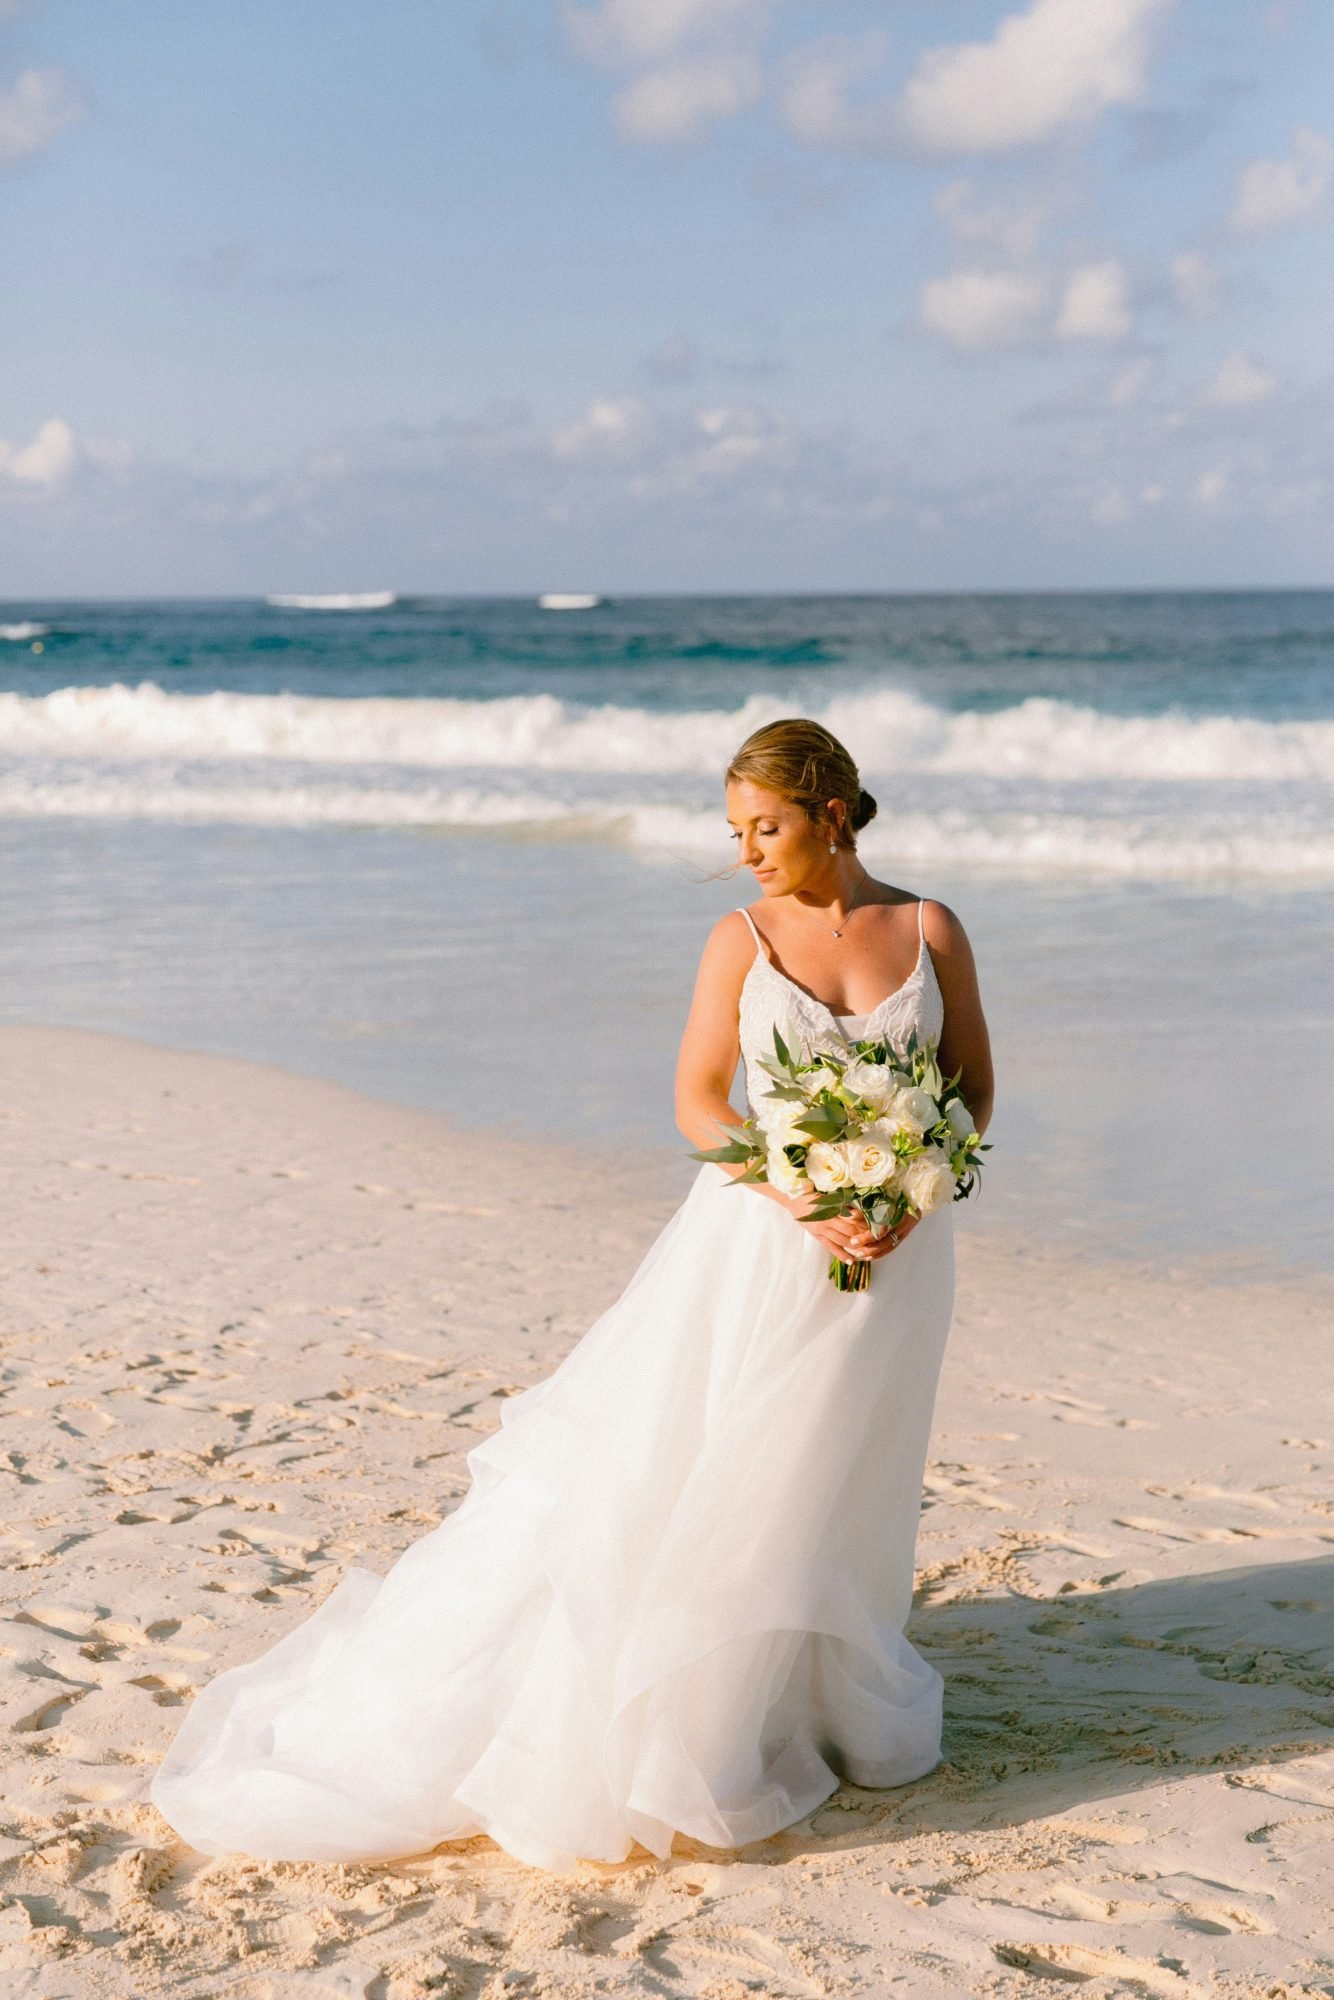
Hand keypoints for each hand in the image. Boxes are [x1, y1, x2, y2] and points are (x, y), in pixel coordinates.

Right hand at [761, 1185, 918, 1262]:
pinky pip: (830, 1247)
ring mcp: (821, 1230)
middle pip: (850, 1232)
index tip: (877, 1225)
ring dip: (855, 1247)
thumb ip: (842, 1197)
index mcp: (831, 1208)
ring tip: (867, 1252)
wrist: (790, 1197)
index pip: (852, 1218)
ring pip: (842, 1241)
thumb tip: (860, 1200)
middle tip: (877, 1240)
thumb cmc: (810, 1190)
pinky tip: (850, 1261)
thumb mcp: (827, 1191)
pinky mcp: (816, 1235)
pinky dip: (841, 1255)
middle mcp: (827, 1221)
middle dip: (863, 1236)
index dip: (865, 1223)